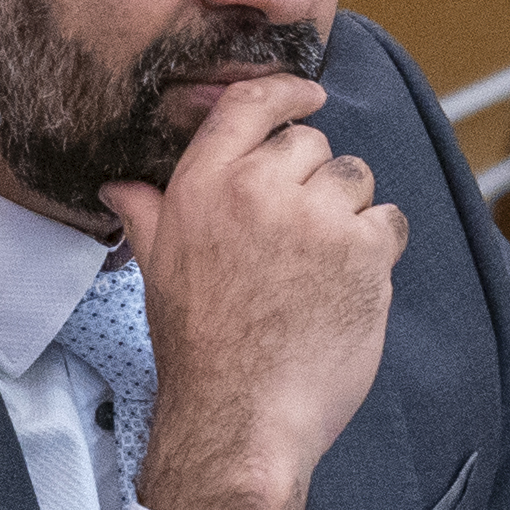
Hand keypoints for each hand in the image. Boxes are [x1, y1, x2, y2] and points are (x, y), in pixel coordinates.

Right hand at [100, 74, 408, 509]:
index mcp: (204, 185)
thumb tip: (120, 187)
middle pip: (312, 143)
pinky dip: (380, 246)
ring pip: (356, 178)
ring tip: (324, 263)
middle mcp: (259, 190)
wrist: (240, 416)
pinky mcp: (365, 252)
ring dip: (349, 212)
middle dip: (313, 180)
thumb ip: (147, 215)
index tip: (309, 96)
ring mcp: (317, 219)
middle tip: (299, 235)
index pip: (250, 104)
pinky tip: (351, 281)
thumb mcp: (157, 269)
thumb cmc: (198, 348)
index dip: (287, 93)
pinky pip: (389, 219)